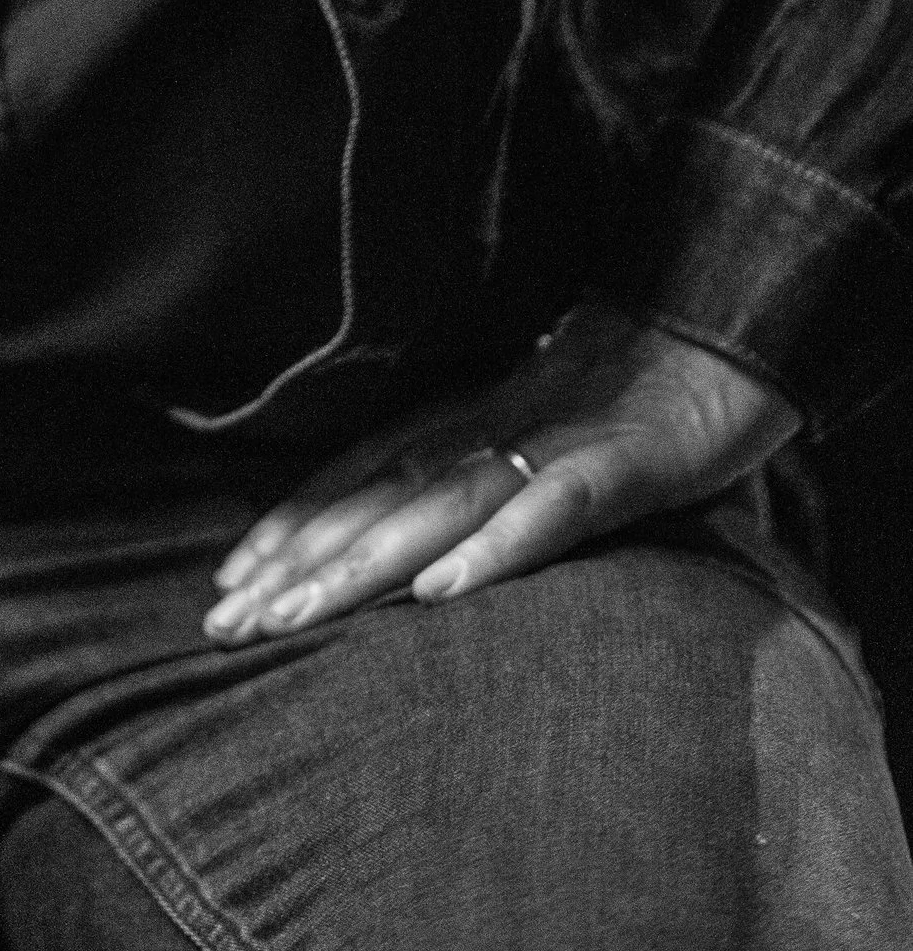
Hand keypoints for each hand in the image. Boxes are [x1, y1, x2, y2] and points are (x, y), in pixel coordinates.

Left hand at [203, 303, 798, 641]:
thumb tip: (414, 531)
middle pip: (376, 500)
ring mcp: (550, 446)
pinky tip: (441, 590)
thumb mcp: (537, 430)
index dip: (290, 526)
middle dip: (296, 562)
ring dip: (360, 562)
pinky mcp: (618, 465)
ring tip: (295, 612)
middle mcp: (488, 430)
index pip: (358, 475)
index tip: (227, 582)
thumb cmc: (630, 390)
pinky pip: (547, 513)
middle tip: (225, 621)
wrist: (726, 328)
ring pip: (437, 507)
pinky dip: (492, 548)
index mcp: (466, 421)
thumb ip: (477, 470)